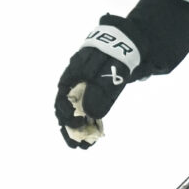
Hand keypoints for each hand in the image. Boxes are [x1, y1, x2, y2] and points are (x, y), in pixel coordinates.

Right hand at [54, 18, 140, 148]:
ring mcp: (84, 89)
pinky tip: (94, 135)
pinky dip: (90, 123)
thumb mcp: (108, 71)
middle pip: (66, 109)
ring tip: (84, 146)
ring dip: (79, 129)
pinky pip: (89, 110)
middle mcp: (75, 84)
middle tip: (76, 145)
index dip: (65, 114)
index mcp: (72, 76)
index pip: (61, 98)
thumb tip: (91, 113)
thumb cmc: (114, 54)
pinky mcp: (95, 93)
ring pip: (77, 112)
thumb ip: (100, 90)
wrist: (126, 42)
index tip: (76, 123)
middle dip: (70, 128)